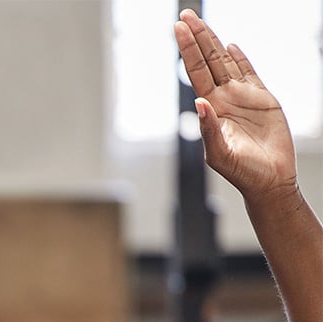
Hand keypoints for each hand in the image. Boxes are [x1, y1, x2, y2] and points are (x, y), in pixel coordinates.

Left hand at [174, 9, 297, 201]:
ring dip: (213, 42)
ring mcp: (242, 97)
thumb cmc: (241, 172)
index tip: (177, 30)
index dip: (187, 50)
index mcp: (210, 109)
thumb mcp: (219, 153)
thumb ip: (209, 129)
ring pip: (225, 62)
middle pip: (207, 61)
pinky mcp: (263, 99)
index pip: (194, 72)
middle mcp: (223, 99)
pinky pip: (250, 73)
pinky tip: (230, 46)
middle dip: (196, 38)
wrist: (269, 180)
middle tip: (184, 15)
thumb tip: (200, 103)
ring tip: (200, 22)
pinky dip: (240, 58)